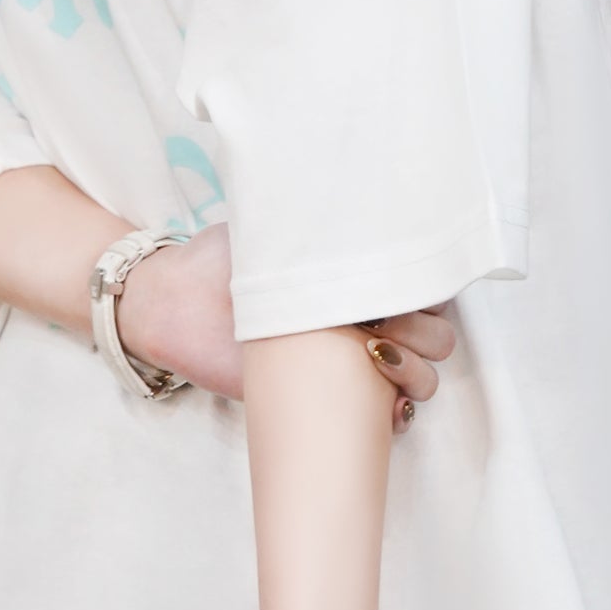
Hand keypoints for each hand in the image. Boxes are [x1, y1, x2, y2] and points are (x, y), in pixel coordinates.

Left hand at [119, 226, 455, 411]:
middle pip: (436, 336)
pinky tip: (389, 405)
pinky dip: (399, 413)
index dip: (432, 288)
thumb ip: (315, 217)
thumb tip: (354, 192)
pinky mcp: (327, 401)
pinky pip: (384, 416)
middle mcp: (363, 321)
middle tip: (384, 319)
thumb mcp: (275, 227)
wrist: (174, 302)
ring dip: (416, 370)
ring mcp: (351, 364)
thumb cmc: (222, 256)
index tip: (410, 281)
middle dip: (427, 330)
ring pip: (422, 377)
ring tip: (376, 355)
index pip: (426, 288)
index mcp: (359, 280)